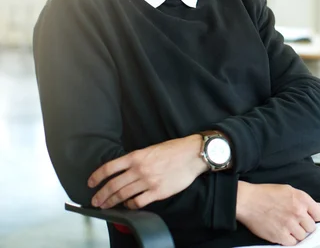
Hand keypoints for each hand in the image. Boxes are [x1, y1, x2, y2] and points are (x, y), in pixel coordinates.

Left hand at [88, 135, 206, 209]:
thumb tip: (125, 170)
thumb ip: (137, 160)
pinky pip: (138, 202)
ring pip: (123, 195)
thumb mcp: (152, 149)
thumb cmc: (175, 150)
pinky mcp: (157, 192)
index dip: (96, 176)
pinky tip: (129, 204)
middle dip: (101, 195)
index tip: (91, 183)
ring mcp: (148, 181)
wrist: (192, 155)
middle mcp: (139, 169)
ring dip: (111, 202)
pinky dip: (130, 205)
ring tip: (106, 206)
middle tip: (95, 200)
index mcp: (136, 156)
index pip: (109, 168)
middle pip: (113, 185)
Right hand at [236, 182, 319, 245]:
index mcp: (301, 199)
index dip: (314, 217)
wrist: (248, 201)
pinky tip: (282, 232)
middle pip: (311, 227)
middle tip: (295, 223)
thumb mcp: (287, 190)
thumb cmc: (265, 194)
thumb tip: (315, 207)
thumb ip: (303, 199)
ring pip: (302, 236)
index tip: (309, 218)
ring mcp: (290, 225)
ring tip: (286, 227)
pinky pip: (292, 243)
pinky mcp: (280, 236)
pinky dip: (288, 240)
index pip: (319, 214)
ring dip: (296, 233)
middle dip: (304, 226)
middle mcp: (298, 212)